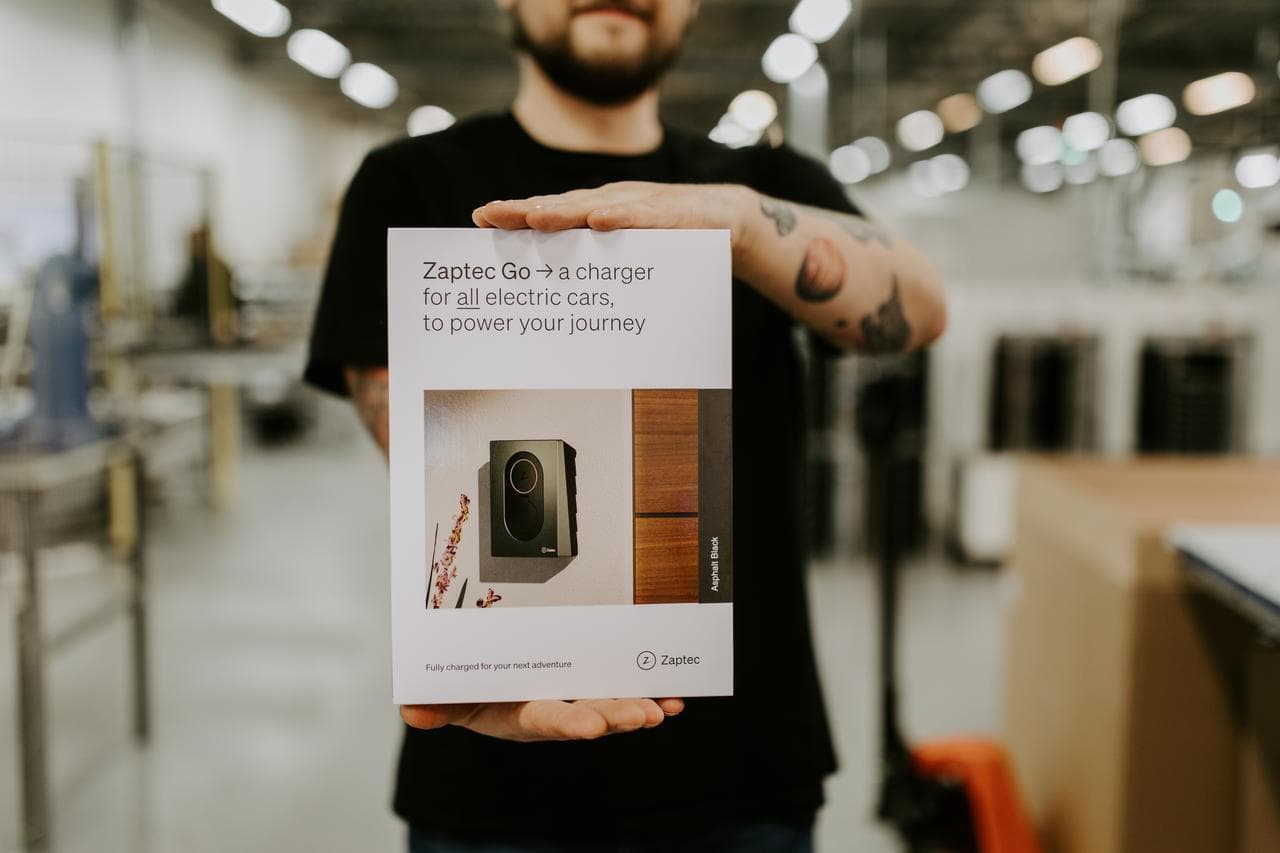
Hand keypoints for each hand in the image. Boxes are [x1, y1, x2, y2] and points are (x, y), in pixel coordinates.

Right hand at [401, 697, 684, 741]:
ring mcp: (573, 695)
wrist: (474, 669)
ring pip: (611, 701)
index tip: (590, 726)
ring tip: (665, 708)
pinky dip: (648, 691)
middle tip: (644, 715)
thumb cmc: (462, 685)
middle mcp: (551, 708)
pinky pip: (622, 685)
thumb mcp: (439, 695)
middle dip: (617, 716)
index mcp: (516, 714)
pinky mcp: (589, 680)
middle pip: (588, 714)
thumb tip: (415, 710)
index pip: (544, 720)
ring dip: (639, 706)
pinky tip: (674, 697)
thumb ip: (431, 705)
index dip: (568, 722)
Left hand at [473, 181, 757, 249]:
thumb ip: (595, 261)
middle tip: (488, 215)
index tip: (479, 220)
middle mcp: (609, 202)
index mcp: (594, 213)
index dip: (514, 216)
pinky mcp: (668, 212)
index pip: (547, 213)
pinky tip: (600, 219)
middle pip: (558, 206)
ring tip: (532, 217)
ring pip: (592, 206)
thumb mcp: (626, 252)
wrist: (727, 218)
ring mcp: (637, 204)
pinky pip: (641, 215)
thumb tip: (558, 292)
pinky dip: (620, 216)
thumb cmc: (670, 238)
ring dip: (561, 211)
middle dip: (522, 210)